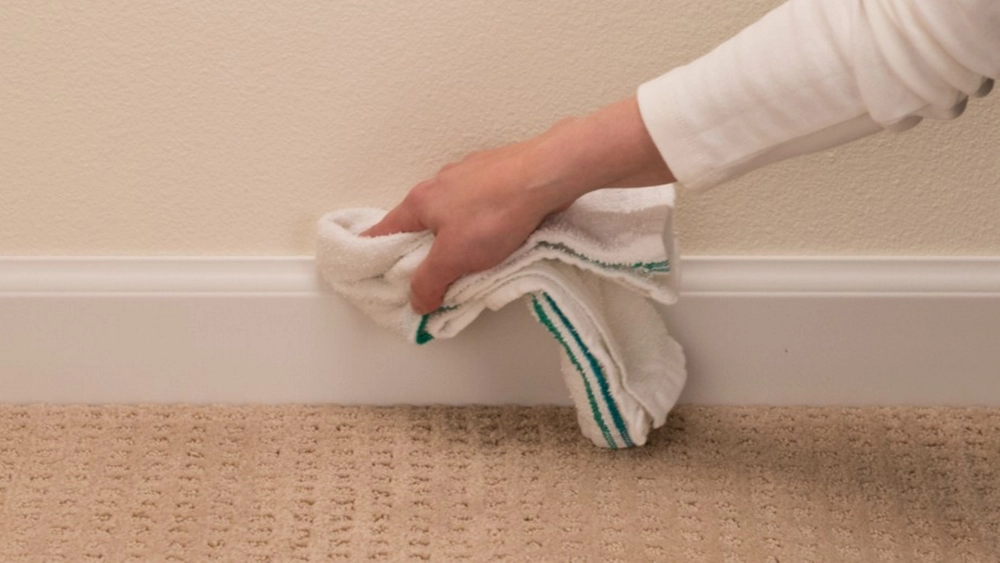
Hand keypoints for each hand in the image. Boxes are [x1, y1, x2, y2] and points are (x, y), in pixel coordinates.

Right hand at [362, 136, 572, 314]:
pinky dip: (479, 221)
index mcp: (420, 201)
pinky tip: (496, 234)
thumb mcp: (454, 258)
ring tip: (468, 258)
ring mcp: (469, 174)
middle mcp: (439, 183)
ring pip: (451, 211)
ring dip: (453, 234)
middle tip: (429, 275)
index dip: (375, 253)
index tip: (374, 271)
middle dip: (421, 248)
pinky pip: (479, 203)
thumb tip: (416, 302)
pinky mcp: (498, 173)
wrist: (547, 174)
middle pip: (419, 221)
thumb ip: (430, 282)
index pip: (384, 230)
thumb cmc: (496, 212)